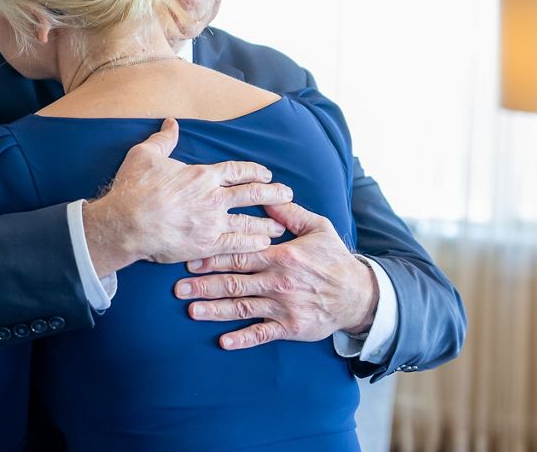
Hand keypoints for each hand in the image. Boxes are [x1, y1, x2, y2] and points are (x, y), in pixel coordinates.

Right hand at [82, 119, 292, 276]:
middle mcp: (213, 198)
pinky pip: (237, 245)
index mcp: (202, 175)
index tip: (266, 174)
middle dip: (273, 193)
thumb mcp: (145, 154)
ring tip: (281, 224)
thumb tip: (171, 123)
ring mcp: (212, 223)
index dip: (254, 171)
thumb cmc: (134, 188)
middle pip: (252, 194)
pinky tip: (264, 244)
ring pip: (249, 221)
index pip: (237, 171)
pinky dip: (252, 243)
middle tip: (287, 194)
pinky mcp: (206, 245)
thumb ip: (163, 139)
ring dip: (267, 222)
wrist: (126, 222)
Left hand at [175, 201, 378, 349]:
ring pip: (243, 308)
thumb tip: (268, 196)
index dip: (213, 258)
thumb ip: (290, 214)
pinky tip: (224, 341)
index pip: (240, 256)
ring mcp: (284, 307)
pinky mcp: (291, 328)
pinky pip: (263, 334)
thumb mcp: (318, 228)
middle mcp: (280, 282)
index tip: (189, 260)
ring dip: (215, 310)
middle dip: (204, 285)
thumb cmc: (334, 259)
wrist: (359, 295)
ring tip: (191, 310)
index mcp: (283, 256)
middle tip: (178, 288)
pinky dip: (243, 338)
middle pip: (234, 282)